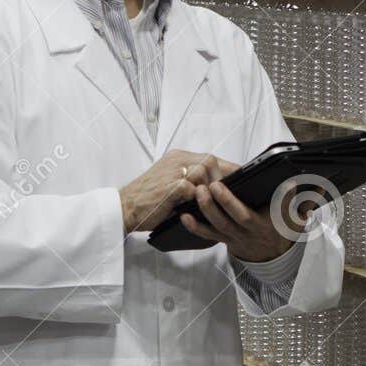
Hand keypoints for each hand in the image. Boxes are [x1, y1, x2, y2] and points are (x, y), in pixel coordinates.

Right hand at [118, 150, 235, 232]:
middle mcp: (176, 160)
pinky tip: (196, 207)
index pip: (210, 158)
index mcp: (177, 157)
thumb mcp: (170, 182)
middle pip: (210, 161)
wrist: (125, 207)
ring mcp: (172, 172)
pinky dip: (197, 198)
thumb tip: (217, 187)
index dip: (227, 168)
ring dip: (209, 189)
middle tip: (224, 195)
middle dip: (221, 179)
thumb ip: (191, 180)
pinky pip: (192, 188)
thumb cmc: (149, 199)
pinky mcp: (169, 186)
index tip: (240, 178)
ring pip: (203, 171)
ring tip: (209, 202)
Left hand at [178, 177, 315, 262]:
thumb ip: (307, 202)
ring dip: (207, 209)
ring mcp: (236, 238)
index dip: (284, 200)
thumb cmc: (284, 232)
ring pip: (219, 226)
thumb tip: (321, 186)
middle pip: (237, 219)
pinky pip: (208, 235)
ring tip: (198, 191)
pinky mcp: (224, 239)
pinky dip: (195, 227)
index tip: (287, 185)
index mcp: (271, 225)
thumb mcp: (298, 219)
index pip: (279, 212)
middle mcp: (251, 233)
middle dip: (226, 202)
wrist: (272, 257)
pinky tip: (184, 215)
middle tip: (215, 184)